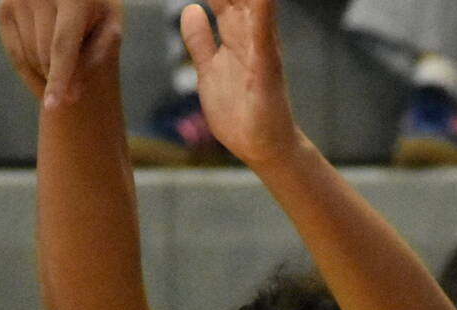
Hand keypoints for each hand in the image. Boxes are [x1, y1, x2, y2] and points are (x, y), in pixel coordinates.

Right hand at [0, 0, 122, 106]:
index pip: (62, 46)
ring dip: (45, 73)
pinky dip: (29, 70)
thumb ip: (98, 55)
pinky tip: (44, 72)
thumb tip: (70, 91)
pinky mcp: (4, 8)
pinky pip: (14, 53)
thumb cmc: (96, 8)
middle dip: (59, 78)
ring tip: (63, 66)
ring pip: (29, 57)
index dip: (58, 79)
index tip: (52, 106)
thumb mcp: (109, 25)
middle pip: (45, 56)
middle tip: (75, 92)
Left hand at [181, 0, 299, 167]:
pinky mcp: (265, 62)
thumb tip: (191, 10)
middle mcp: (249, 26)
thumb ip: (201, 40)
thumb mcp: (209, 70)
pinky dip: (261, 6)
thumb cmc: (240, 112)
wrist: (263, 148)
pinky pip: (263, 27)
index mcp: (234, 27)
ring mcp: (260, 41)